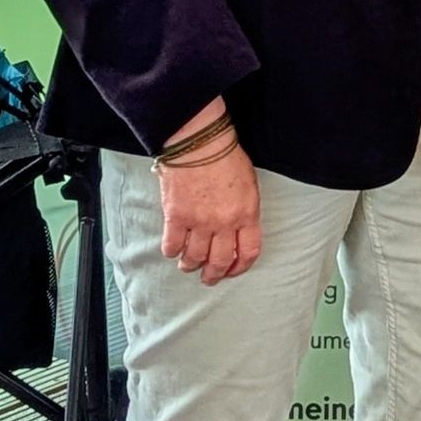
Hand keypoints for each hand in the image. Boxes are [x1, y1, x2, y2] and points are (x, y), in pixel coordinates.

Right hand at [157, 101, 261, 284]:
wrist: (199, 142)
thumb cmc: (226, 158)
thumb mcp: (248, 185)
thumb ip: (244, 212)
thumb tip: (236, 232)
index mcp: (246, 214)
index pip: (248, 252)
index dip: (240, 267)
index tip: (232, 270)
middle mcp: (224, 223)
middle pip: (219, 262)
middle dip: (213, 275)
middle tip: (208, 277)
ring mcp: (199, 222)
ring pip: (194, 258)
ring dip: (190, 265)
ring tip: (188, 265)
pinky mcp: (176, 217)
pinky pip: (172, 246)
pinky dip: (172, 251)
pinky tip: (173, 248)